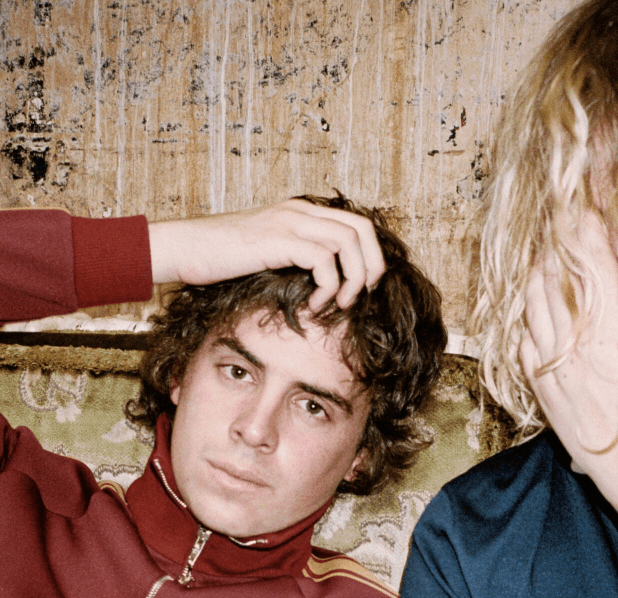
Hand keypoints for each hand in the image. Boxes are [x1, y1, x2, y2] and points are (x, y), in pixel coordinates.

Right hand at [148, 199, 385, 309]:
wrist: (184, 248)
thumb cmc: (220, 258)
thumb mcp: (266, 254)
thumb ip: (294, 258)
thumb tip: (323, 285)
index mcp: (301, 212)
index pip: (357, 223)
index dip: (371, 256)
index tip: (364, 288)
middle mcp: (300, 211)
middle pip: (363, 228)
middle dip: (373, 267)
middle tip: (362, 298)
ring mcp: (289, 222)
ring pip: (349, 242)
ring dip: (353, 280)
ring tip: (339, 304)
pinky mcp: (278, 240)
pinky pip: (323, 260)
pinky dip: (328, 287)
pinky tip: (313, 305)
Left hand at [521, 214, 617, 544]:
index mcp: (614, 330)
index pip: (590, 262)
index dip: (584, 229)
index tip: (581, 208)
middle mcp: (575, 346)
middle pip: (551, 279)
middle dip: (555, 248)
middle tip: (558, 229)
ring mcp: (554, 372)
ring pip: (531, 310)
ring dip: (537, 281)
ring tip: (545, 262)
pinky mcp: (545, 396)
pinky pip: (523, 348)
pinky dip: (527, 324)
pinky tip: (536, 316)